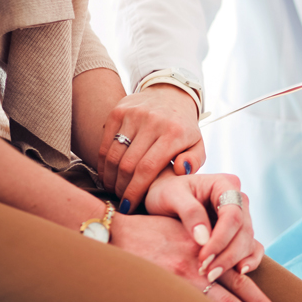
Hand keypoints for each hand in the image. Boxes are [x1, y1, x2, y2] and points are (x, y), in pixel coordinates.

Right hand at [98, 84, 205, 212]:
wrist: (171, 94)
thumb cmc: (184, 128)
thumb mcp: (198, 144)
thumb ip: (194, 161)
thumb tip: (181, 171)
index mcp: (174, 133)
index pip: (147, 169)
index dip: (135, 191)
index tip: (129, 206)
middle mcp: (152, 121)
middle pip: (127, 164)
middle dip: (122, 188)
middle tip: (122, 200)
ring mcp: (133, 114)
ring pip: (114, 155)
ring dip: (110, 178)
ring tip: (114, 189)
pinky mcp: (118, 110)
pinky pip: (106, 143)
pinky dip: (104, 163)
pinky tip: (107, 174)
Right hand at [110, 213, 280, 301]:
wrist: (115, 233)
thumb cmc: (151, 231)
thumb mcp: (187, 231)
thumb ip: (209, 247)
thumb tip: (232, 267)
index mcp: (206, 252)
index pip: (240, 281)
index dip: (259, 301)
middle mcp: (197, 269)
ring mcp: (178, 283)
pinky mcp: (162, 292)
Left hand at [146, 171, 263, 279]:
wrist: (162, 199)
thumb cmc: (164, 192)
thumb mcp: (170, 196)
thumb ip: (189, 212)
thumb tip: (204, 239)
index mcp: (224, 185)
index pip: (232, 214)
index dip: (221, 238)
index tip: (204, 257)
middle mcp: (238, 200)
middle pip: (244, 230)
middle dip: (227, 254)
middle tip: (207, 272)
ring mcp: (241, 216)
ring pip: (248, 242)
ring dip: (233, 261)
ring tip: (211, 276)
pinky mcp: (238, 233)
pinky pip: (252, 247)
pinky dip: (249, 261)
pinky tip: (239, 273)